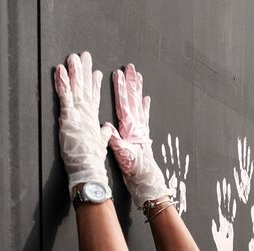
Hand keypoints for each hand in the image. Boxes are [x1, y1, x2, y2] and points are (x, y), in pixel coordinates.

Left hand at [54, 51, 112, 193]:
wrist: (89, 168)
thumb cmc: (93, 161)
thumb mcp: (100, 145)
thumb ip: (103, 134)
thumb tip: (107, 128)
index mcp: (93, 120)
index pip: (94, 98)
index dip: (95, 85)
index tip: (96, 72)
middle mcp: (87, 113)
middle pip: (86, 88)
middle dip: (85, 71)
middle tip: (84, 56)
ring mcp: (78, 113)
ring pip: (76, 88)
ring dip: (74, 71)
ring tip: (72, 57)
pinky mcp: (69, 116)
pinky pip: (64, 95)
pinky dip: (62, 82)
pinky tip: (60, 70)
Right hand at [102, 63, 171, 209]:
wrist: (146, 180)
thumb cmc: (134, 169)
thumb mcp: (122, 155)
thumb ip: (115, 140)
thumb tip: (107, 126)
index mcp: (131, 128)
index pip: (125, 104)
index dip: (121, 89)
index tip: (118, 75)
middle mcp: (138, 126)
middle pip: (134, 99)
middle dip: (131, 83)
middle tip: (130, 68)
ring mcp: (142, 129)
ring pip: (139, 104)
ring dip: (137, 89)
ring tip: (137, 76)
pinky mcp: (143, 135)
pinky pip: (144, 116)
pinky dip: (144, 106)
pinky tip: (146, 99)